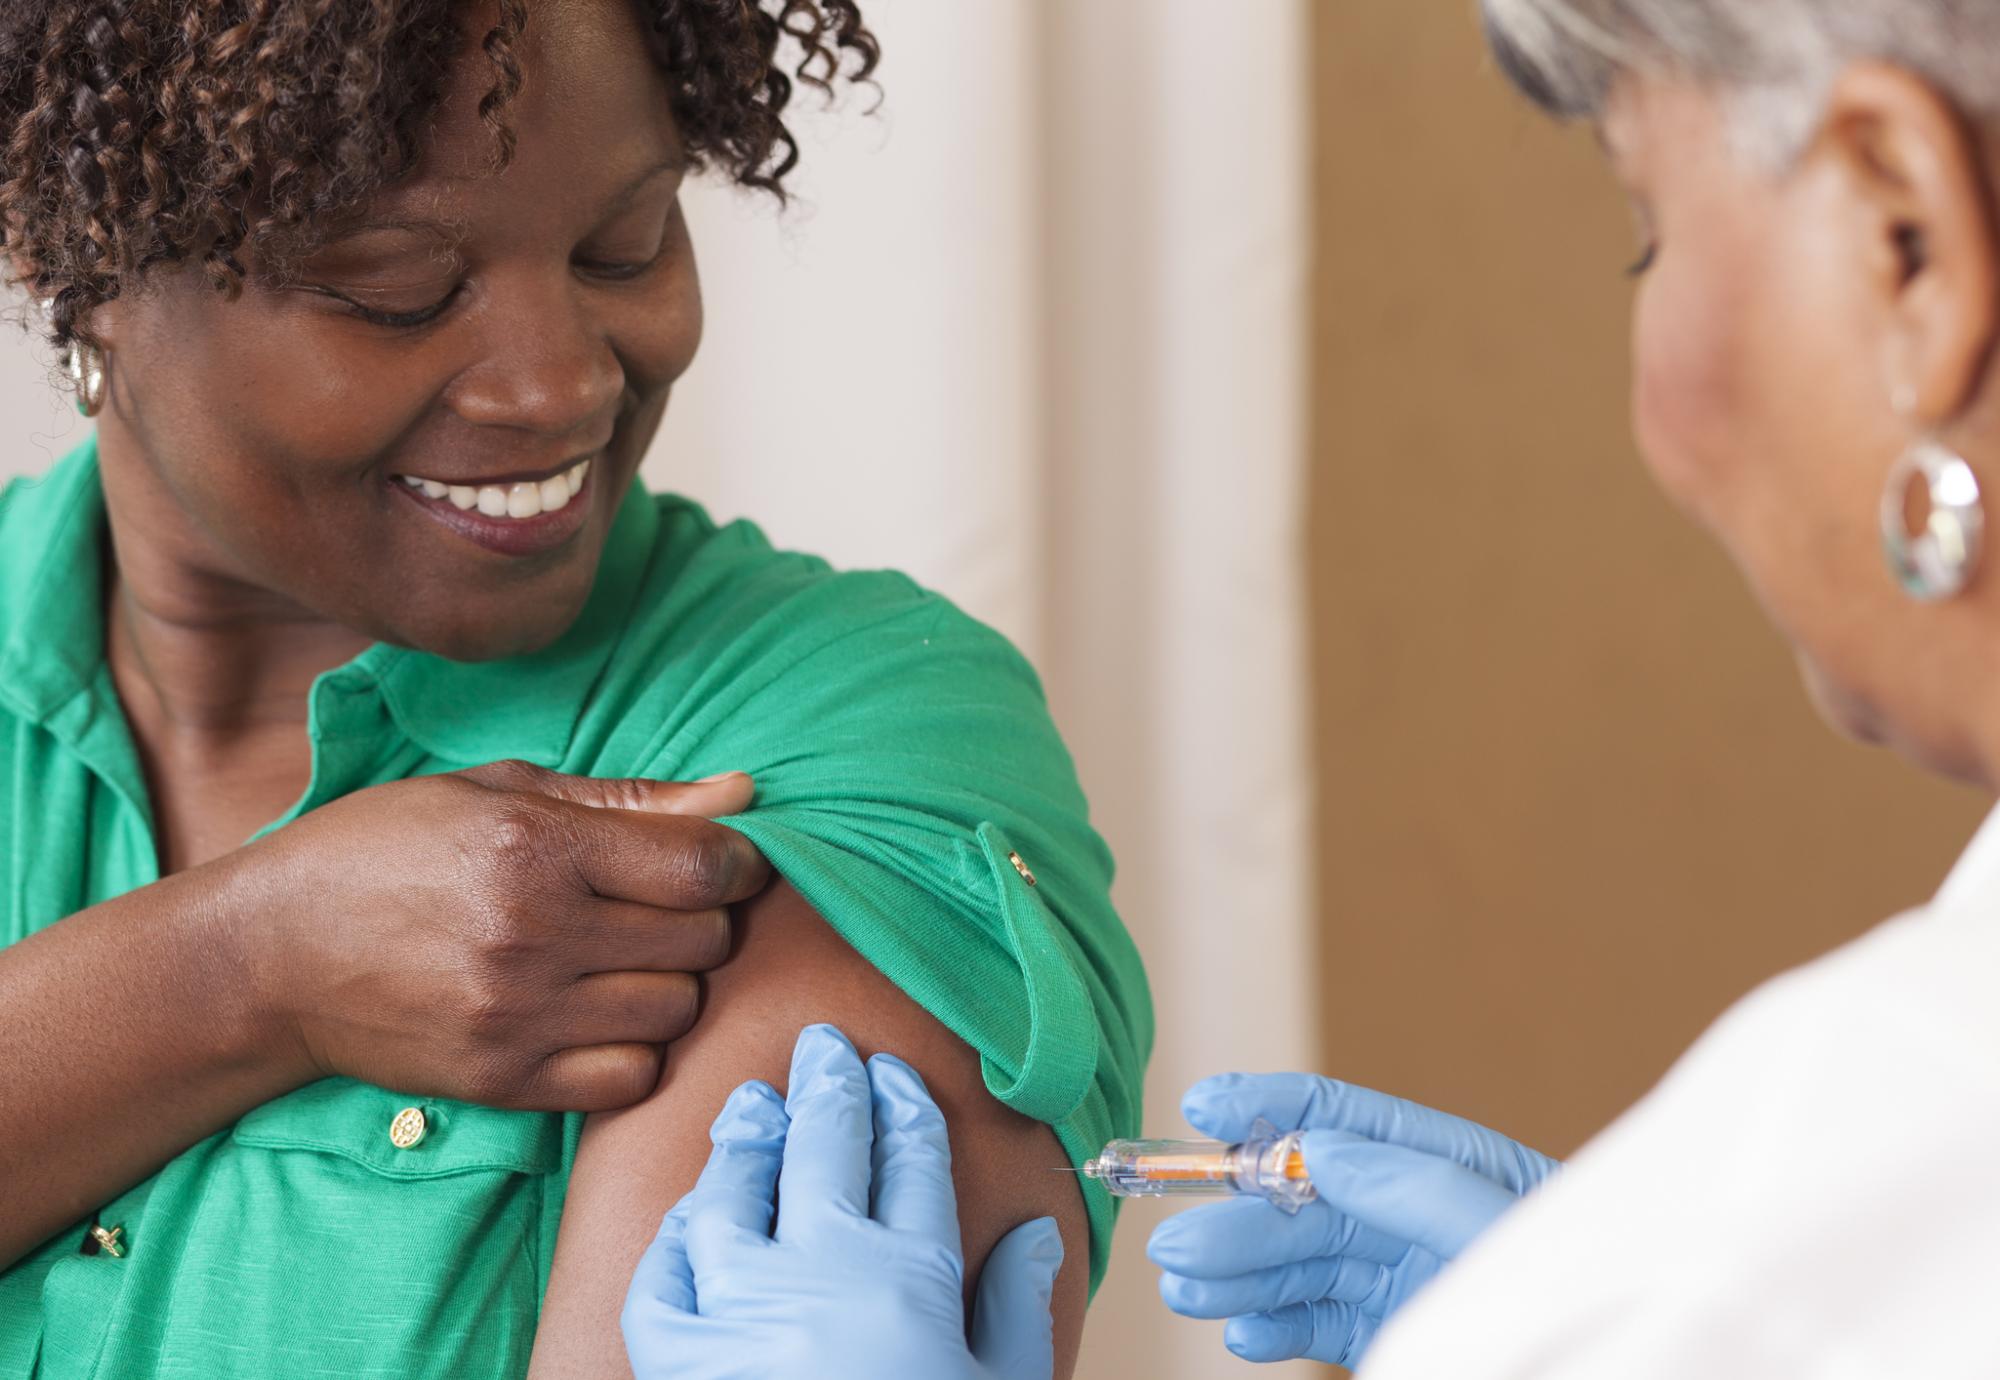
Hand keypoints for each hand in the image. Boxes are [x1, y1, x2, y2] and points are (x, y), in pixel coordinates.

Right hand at [232, 761, 770, 1109]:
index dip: (739, 861)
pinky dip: (634, 1048)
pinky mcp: (501, 1081)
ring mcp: (517, 1015)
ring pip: (678, 1010)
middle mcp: (533, 933)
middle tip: (665, 906)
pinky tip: (599, 1014)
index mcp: (534, 845)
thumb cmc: (384, 850)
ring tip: (625, 959)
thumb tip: (746, 792)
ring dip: (671, 983)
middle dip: (704, 918)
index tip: (727, 860)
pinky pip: (631, 1078)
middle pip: (703, 940)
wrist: (267, 955)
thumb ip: (629, 798)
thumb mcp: (496, 791)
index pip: (701, 866)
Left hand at [622, 1023, 1062, 1379]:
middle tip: (822, 1045)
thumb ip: (1017, 1312)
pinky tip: (691, 1218)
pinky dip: (674, 1241)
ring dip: (745, 1141)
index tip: (893, 1072)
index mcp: (911, 1278)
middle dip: (828, 1086)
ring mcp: (740, 1312)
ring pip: (734, 1194)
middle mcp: (822, 1272)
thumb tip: (1037, 1233)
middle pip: (826, 1150)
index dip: (902, 1106)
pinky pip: (662, 1280)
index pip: (911, 1160)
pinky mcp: (676, 1363)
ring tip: (753, 1106)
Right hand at [1148, 1072, 1559, 1367]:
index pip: (1353, 1120)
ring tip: (1185, 1288)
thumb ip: (1422, 1189)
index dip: (1275, 1104)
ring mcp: (1409, 1278)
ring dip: (1240, 1274)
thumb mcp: (1510, 1229)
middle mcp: (1425, 1218)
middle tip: (1177, 1240)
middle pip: (1312, 1202)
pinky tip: (1240, 1331)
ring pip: (1305, 1265)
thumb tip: (1326, 1150)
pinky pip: (1323, 1323)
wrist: (1636, 1353)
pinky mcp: (1398, 1331)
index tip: (1205, 1105)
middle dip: (1239, 1216)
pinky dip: (1277, 1327)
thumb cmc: (1599, 1285)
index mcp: (1459, 1168)